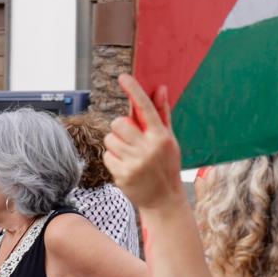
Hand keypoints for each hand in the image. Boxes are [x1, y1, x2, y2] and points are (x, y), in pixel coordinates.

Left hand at [105, 75, 185, 210]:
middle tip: (129, 138)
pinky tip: (126, 166)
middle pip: (119, 123)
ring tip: (129, 155)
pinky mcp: (122, 174)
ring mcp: (135, 162)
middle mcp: (148, 148)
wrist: (164, 199)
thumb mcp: (169, 140)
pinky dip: (114, 159)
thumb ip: (163, 114)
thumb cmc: (167, 165)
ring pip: (110, 139)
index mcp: (161, 137)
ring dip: (116, 144)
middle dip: (120, 128)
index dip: (134, 91)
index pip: (146, 108)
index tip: (124, 77)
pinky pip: (107, 156)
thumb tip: (161, 88)